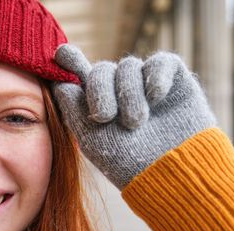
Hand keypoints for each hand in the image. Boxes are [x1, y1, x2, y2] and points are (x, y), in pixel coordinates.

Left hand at [52, 45, 215, 188]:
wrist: (169, 171)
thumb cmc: (126, 162)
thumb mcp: (91, 137)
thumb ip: (73, 108)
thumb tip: (60, 81)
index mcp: (96, 103)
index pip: (79, 75)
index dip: (69, 60)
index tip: (60, 54)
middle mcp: (119, 90)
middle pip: (101, 69)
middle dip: (99, 90)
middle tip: (105, 116)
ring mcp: (146, 83)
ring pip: (128, 66)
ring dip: (129, 94)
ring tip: (136, 123)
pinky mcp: (174, 79)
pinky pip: (161, 62)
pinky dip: (156, 78)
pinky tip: (156, 97)